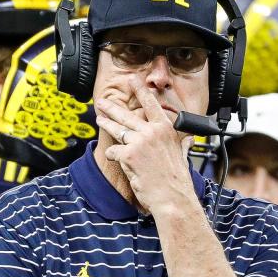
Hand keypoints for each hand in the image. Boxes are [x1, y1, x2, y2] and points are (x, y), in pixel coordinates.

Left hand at [95, 76, 196, 214]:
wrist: (173, 196)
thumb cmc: (176, 179)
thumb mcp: (178, 152)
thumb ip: (171, 141)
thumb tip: (175, 136)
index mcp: (165, 129)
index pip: (151, 104)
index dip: (140, 90)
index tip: (132, 80)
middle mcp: (153, 132)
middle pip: (127, 115)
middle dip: (112, 107)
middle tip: (102, 102)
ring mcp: (140, 141)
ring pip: (117, 130)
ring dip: (106, 124)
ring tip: (99, 119)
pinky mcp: (129, 154)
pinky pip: (114, 150)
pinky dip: (114, 155)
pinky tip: (116, 158)